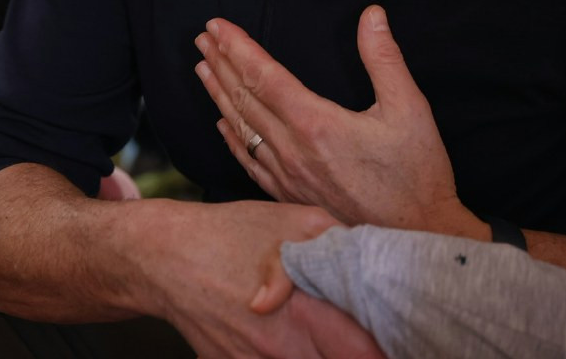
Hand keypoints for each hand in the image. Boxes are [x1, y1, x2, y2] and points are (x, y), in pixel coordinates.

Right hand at [145, 200, 381, 358]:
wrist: (164, 259)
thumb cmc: (230, 235)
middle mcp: (282, 352)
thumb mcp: (295, 220)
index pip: (364, 353)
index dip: (386, 347)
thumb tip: (378, 260)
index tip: (400, 337)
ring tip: (331, 337)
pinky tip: (296, 341)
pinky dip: (293, 357)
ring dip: (324, 355)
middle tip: (370, 337)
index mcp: (305, 315)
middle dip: (359, 353)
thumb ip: (341, 243)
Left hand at [194, 5, 483, 236]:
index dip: (238, 48)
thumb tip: (372, 15)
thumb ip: (384, 58)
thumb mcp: (409, 109)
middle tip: (203, 37)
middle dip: (221, 64)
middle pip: (245, 99)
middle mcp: (293, 150)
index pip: (264, 76)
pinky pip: (251, 163)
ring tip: (202, 69)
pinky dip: (233, 139)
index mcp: (316, 124)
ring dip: (220, 95)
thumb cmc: (416, 175)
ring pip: (242, 129)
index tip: (218, 26)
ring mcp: (288, 176)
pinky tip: (223, 125)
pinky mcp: (291, 196)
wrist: (413, 239)